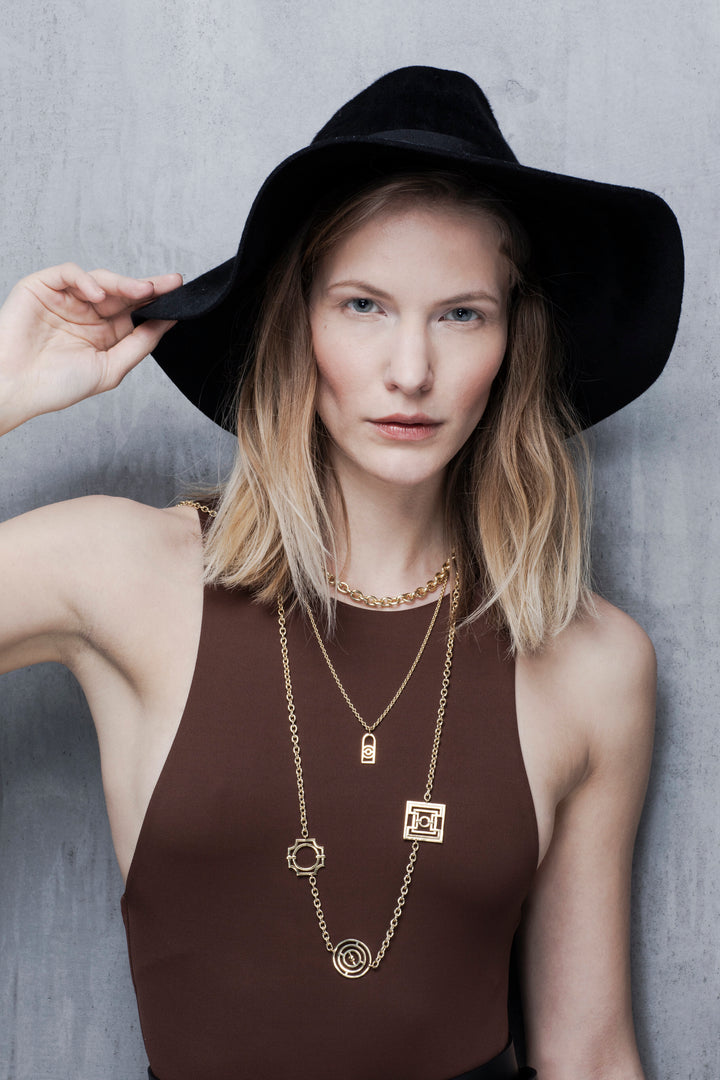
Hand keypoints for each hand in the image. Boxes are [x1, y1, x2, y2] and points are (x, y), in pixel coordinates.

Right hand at [0, 264, 181, 433]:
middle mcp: (87, 313)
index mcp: (104, 333)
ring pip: (101, 280)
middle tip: (167, 285)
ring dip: (123, 283)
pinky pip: (70, 273)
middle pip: (123, 293)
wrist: (16, 388)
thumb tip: (167, 323)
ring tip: (140, 291)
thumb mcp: (110, 368)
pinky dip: (86, 280)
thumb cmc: (56, 385)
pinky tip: (98, 295)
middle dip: (147, 287)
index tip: (179, 292)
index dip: (157, 300)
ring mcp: (66, 298)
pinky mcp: (43, 287)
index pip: (135, 310)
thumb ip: (139, 344)